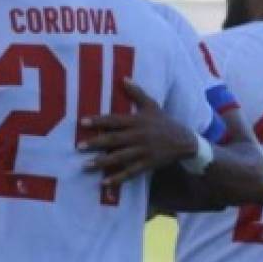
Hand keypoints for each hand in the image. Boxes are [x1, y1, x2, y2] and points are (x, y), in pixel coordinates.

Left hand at [78, 79, 198, 185]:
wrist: (184, 141)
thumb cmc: (163, 122)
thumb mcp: (152, 105)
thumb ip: (136, 93)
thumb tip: (123, 78)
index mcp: (137, 121)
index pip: (114, 120)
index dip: (98, 121)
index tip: (82, 122)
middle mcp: (138, 136)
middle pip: (114, 139)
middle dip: (96, 143)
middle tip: (78, 146)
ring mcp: (143, 151)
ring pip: (120, 157)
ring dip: (102, 162)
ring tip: (85, 165)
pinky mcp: (147, 164)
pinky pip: (130, 172)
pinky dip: (117, 178)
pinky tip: (104, 183)